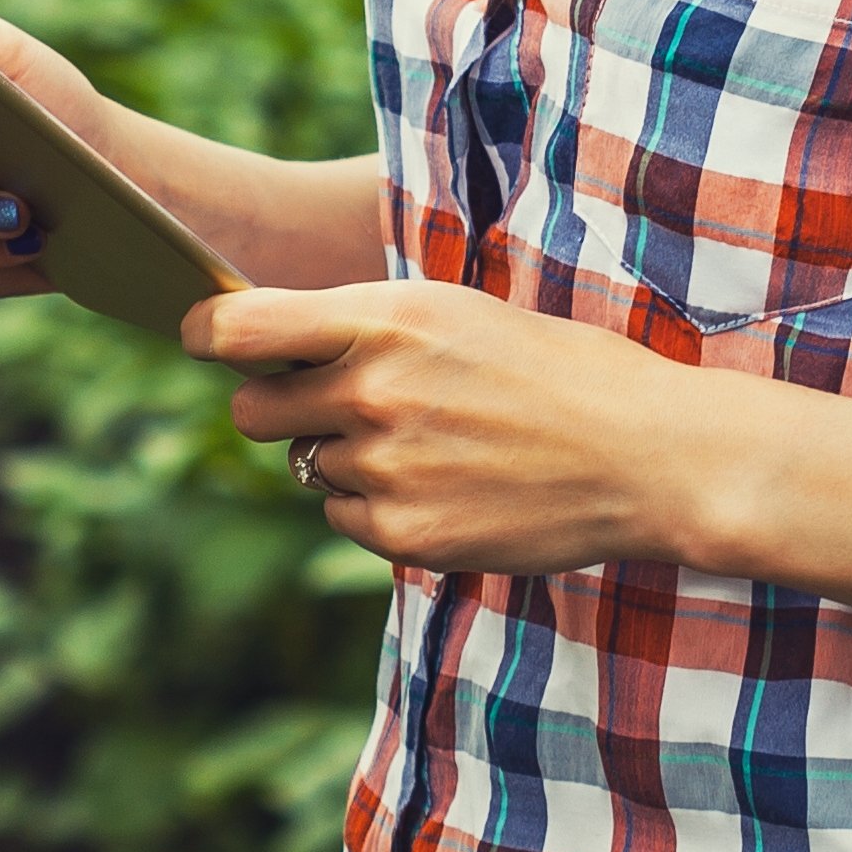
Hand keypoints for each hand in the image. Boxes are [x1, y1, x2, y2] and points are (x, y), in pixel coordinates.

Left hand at [189, 279, 723, 576]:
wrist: (646, 455)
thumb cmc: (559, 371)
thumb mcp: (460, 315)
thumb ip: (365, 328)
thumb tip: (273, 344)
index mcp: (386, 320)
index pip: (238, 329)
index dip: (208, 334)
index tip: (205, 339)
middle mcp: (373, 393)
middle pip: (251, 408)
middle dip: (279, 406)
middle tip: (336, 404)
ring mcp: (387, 470)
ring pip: (304, 467)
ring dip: (342, 458)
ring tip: (426, 445)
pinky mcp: (405, 536)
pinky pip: (344, 521)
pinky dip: (378, 509)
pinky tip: (445, 487)